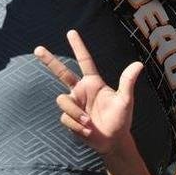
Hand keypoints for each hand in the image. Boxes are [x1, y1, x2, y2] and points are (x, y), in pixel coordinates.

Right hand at [34, 29, 142, 156]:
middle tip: (37, 49)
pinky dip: (77, 125)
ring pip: (62, 100)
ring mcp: (74, 104)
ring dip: (75, 113)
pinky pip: (65, 117)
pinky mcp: (69, 118)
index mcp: (93, 83)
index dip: (78, 46)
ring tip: (89, 123)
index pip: (84, 61)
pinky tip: (87, 130)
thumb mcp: (125, 101)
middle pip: (61, 72)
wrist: (113, 142)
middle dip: (49, 60)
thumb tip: (139, 64)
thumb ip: (127, 82)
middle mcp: (81, 91)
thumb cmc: (121, 120)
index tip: (71, 32)